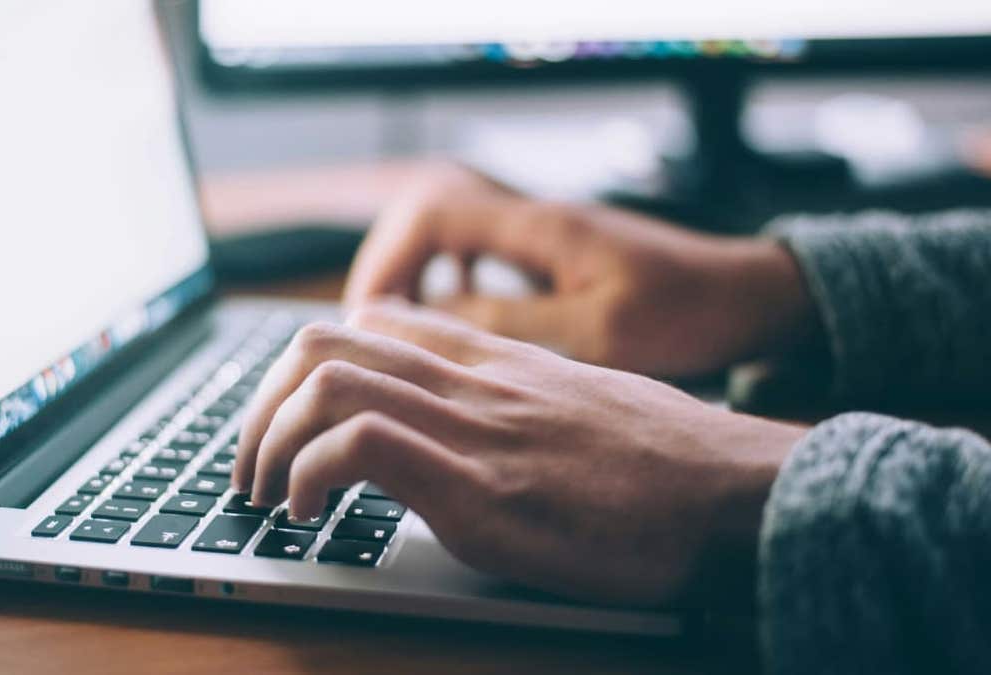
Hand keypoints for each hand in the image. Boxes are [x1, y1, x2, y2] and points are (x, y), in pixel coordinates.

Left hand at [234, 302, 804, 605]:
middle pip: (324, 341)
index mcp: (496, 361)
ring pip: (325, 380)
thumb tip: (474, 430)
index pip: (373, 321)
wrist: (740, 494)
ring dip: (267, 439)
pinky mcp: (481, 488)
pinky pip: (359, 445)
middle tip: (251, 463)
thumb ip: (517, 402)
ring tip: (265, 494)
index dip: (308, 365)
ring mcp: (474, 428)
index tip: (291, 419)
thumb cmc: (672, 464)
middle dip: (261, 404)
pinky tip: (309, 514)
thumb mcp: (583, 407)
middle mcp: (474, 380)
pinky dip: (308, 475)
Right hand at [345, 162, 816, 377]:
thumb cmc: (688, 313)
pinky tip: (457, 325)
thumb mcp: (596, 332)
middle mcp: (535, 220)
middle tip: (371, 330)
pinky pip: (482, 257)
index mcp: (540, 228)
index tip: (368, 317)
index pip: (431, 214)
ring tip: (400, 333)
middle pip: (428, 218)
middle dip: (389, 270)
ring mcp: (545, 236)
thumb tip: (426, 322)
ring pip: (452, 237)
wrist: (750, 297)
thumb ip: (509, 324)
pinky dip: (454, 286)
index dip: (387, 261)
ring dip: (418, 278)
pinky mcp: (557, 257)